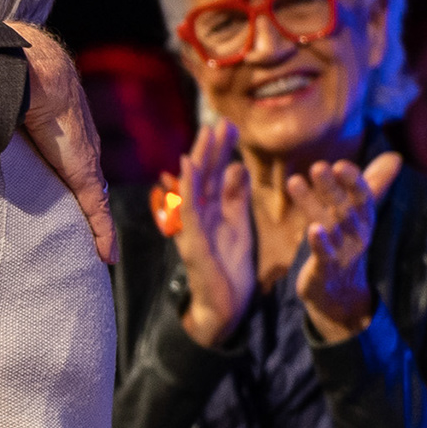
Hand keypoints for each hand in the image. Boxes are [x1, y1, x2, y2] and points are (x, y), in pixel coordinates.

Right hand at [11, 22, 118, 266]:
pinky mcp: (83, 172)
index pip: (71, 160)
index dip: (72, 181)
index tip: (72, 203)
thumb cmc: (10, 80)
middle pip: (87, 180)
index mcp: (60, 128)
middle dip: (89, 207)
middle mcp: (77, 143)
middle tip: (88, 235)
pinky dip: (103, 232)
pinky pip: (97, 209)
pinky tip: (106, 255)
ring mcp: (83, 159)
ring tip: (99, 252)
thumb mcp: (4, 108)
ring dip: (97, 225)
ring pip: (95, 198)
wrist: (29, 71)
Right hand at [168, 122, 257, 346]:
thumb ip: (237, 199)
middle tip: (220, 121)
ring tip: (207, 133)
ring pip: (194, 187)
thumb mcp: (239, 227)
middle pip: (204, 175)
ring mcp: (191, 226)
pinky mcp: (192, 240)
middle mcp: (197, 215)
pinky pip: (188, 208)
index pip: (215, 175)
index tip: (230, 127)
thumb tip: (239, 168)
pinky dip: (187, 185)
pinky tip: (189, 164)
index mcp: (211, 211)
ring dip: (200, 159)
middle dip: (212, 148)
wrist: (224, 306)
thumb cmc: (229, 269)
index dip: (221, 151)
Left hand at [288, 154, 402, 343]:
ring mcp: (343, 253)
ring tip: (296, 183)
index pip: (363, 197)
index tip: (340, 164)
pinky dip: (319, 243)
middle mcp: (356, 235)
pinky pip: (325, 256)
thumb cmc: (345, 245)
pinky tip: (312, 229)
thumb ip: (372, 185)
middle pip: (345, 208)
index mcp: (364, 219)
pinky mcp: (326, 270)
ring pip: (330, 227)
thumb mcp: (357, 215)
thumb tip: (394, 157)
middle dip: (331, 187)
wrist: (340, 294)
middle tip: (317, 167)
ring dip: (314, 205)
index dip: (353, 181)